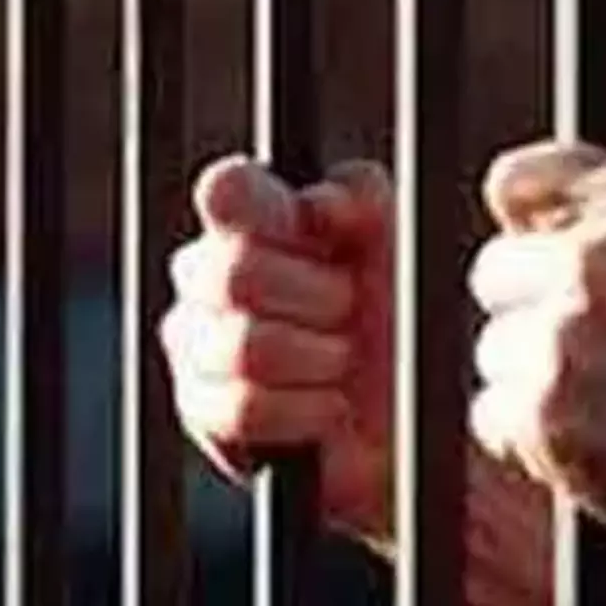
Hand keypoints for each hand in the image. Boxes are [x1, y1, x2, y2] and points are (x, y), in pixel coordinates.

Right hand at [159, 155, 394, 541]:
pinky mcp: (202, 413)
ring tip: (343, 360)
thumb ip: (362, 197)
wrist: (409, 405)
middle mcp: (208, 277)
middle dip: (319, 299)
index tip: (317, 235)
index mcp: (249, 221)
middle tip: (351, 311)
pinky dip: (305, 411)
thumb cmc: (397, 311)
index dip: (270, 212)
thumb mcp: (397, 238)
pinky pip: (244, 409)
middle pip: (235, 275)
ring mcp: (196, 344)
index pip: (226, 191)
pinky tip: (329, 405)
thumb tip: (318, 205)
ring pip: (243, 346)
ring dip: (318, 358)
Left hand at [467, 140, 605, 547]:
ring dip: (535, 378)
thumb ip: (592, 192)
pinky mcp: (542, 416)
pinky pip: (492, 414)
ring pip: (495, 350)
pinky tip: (596, 437)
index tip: (556, 250)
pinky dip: (532, 436)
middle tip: (602, 343)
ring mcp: (563, 341)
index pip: (513, 182)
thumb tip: (503, 190)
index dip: (531, 227)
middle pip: (494, 272)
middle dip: (530, 305)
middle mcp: (595, 262)